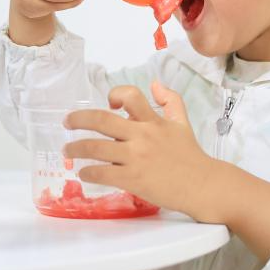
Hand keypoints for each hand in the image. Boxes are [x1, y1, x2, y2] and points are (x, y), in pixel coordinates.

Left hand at [64, 80, 214, 217]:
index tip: (108, 102)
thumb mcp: (183, 122)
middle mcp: (141, 136)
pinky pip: (102, 173)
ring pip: (95, 148)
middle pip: (101, 120)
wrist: (203, 185)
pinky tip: (84, 173)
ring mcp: (135, 158)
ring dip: (75, 148)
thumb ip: (171, 101)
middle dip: (78, 119)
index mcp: (152, 121)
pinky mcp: (132, 179)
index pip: (130, 96)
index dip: (115, 94)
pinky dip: (88, 172)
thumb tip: (154, 84)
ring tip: (67, 151)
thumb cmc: (191, 155)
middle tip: (66, 122)